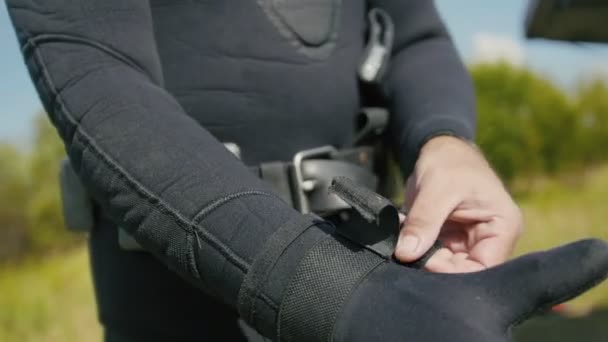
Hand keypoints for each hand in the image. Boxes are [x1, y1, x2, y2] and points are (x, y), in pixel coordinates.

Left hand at [395, 135, 522, 272]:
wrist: (441, 149)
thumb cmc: (450, 162)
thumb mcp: (437, 188)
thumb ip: (423, 221)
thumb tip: (405, 253)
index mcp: (504, 227)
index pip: (484, 268)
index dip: (452, 271)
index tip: (423, 259)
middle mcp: (492, 240)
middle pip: (465, 272)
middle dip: (434, 266)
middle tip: (407, 254)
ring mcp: (471, 242)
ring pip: (447, 267)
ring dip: (423, 259)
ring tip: (405, 241)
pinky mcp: (452, 241)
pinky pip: (435, 256)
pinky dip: (418, 251)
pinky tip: (405, 239)